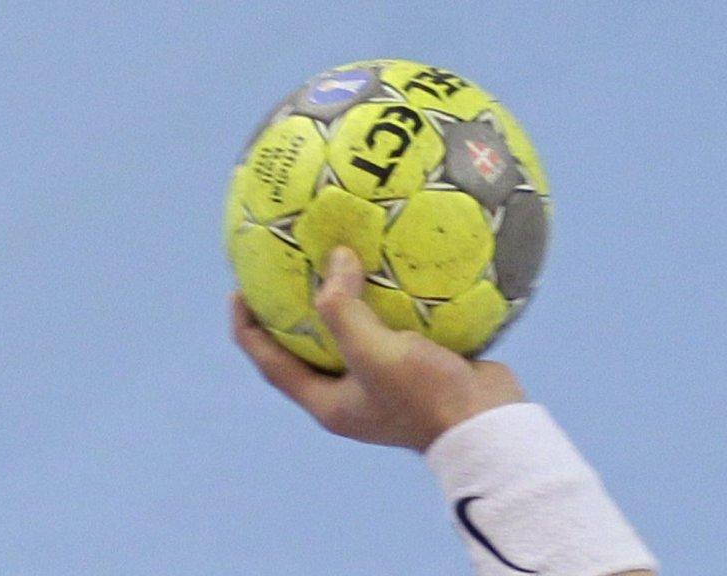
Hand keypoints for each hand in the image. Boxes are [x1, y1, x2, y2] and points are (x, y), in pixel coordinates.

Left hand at [232, 246, 525, 451]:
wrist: (488, 425)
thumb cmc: (425, 397)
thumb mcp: (375, 354)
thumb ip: (344, 310)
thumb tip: (335, 260)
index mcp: (329, 401)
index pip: (272, 363)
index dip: (249, 330)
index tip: (238, 290)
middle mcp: (352, 394)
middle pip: (307, 347)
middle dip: (292, 311)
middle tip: (284, 267)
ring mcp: (385, 381)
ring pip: (353, 333)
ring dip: (343, 299)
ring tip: (336, 257)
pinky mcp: (416, 365)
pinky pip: (392, 325)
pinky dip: (387, 298)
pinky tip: (394, 266)